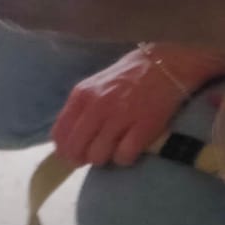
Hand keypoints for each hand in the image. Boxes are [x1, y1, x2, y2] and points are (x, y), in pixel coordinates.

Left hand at [52, 48, 195, 166]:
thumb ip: (81, 109)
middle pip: (76, 149)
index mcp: (82, 94)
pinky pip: (123, 156)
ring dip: (105, 158)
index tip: (72, 155)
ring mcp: (120, 117)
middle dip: (82, 158)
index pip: (60, 134)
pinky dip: (124, 158)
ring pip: (98, 156)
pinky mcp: (143, 127)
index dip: (64, 150)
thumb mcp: (96, 86)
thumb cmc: (128, 77)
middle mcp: (98, 106)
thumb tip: (67, 140)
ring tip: (114, 148)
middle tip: (94, 156)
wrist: (165, 66)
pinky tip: (129, 148)